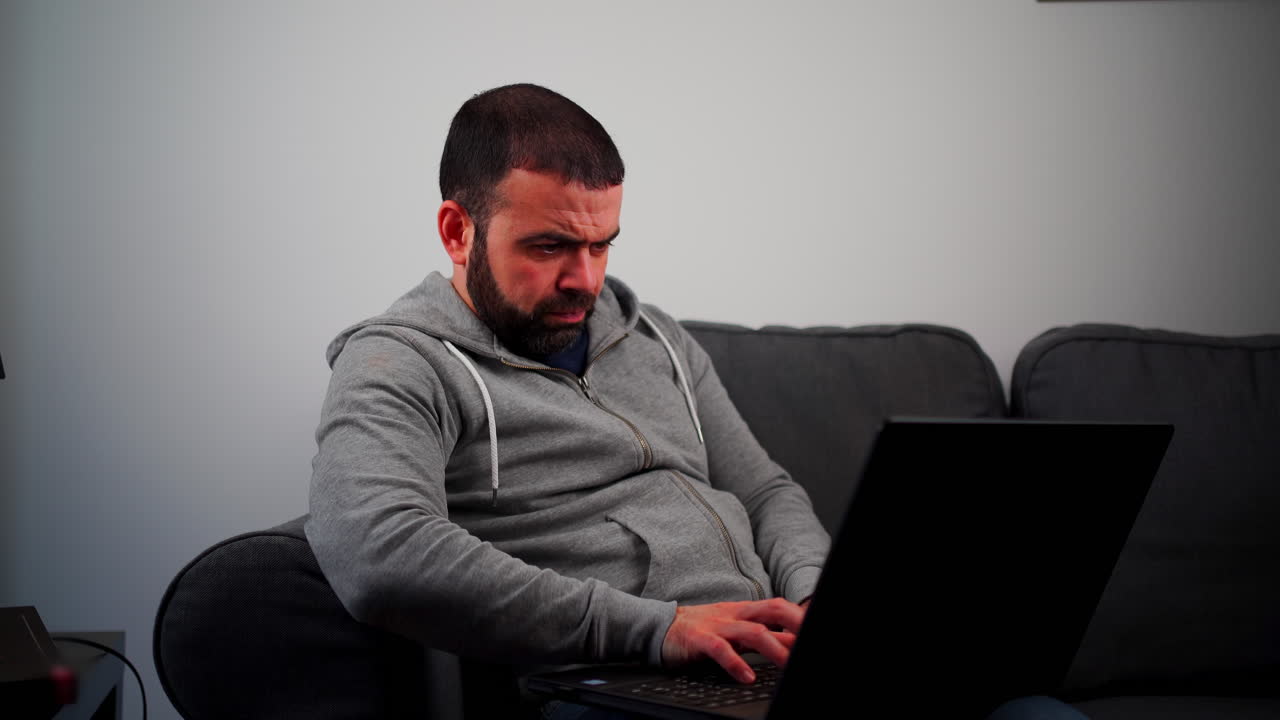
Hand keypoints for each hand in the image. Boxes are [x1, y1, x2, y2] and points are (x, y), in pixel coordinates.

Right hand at [660, 598, 805, 682]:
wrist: (660, 627)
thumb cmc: (701, 631)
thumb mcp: (733, 629)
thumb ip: (759, 634)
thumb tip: (790, 643)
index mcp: (744, 611)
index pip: (779, 607)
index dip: (801, 616)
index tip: (817, 629)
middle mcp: (735, 615)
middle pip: (773, 611)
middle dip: (796, 626)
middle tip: (810, 644)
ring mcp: (718, 626)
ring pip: (753, 632)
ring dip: (774, 649)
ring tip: (788, 665)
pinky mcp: (700, 639)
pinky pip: (721, 650)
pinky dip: (736, 664)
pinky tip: (746, 676)